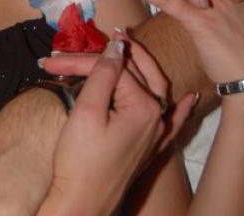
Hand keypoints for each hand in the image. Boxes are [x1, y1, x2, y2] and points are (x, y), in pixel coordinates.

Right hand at [41, 34, 193, 153]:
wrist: (81, 204)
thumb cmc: (80, 160)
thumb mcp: (88, 111)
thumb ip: (103, 74)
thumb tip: (116, 46)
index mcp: (143, 107)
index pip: (111, 69)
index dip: (80, 62)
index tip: (52, 61)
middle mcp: (156, 117)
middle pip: (129, 74)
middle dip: (96, 61)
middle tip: (70, 54)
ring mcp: (155, 134)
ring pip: (150, 88)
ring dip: (136, 67)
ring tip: (125, 44)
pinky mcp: (149, 148)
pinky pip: (173, 122)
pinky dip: (181, 107)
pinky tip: (190, 97)